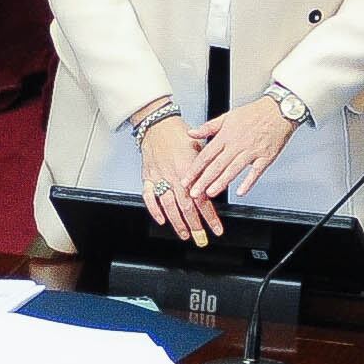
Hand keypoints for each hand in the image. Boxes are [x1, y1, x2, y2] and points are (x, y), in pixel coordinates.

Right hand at [138, 115, 219, 245]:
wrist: (158, 124)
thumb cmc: (179, 135)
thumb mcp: (201, 150)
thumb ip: (206, 171)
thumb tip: (214, 189)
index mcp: (190, 170)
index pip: (203, 199)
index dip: (210, 217)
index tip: (216, 230)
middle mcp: (175, 176)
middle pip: (186, 206)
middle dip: (195, 226)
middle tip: (201, 239)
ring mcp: (160, 177)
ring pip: (169, 205)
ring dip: (177, 222)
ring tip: (185, 234)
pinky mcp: (147, 176)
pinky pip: (148, 196)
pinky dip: (154, 209)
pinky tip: (161, 220)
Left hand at [188, 97, 300, 205]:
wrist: (279, 110)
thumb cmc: (254, 113)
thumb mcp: (227, 116)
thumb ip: (208, 127)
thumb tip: (191, 133)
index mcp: (225, 135)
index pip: (206, 155)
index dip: (194, 169)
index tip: (186, 180)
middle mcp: (237, 144)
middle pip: (217, 165)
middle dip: (203, 180)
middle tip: (194, 193)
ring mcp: (252, 151)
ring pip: (233, 169)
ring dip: (221, 182)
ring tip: (210, 193)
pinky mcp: (267, 157)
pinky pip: (256, 172)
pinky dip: (248, 182)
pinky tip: (240, 192)